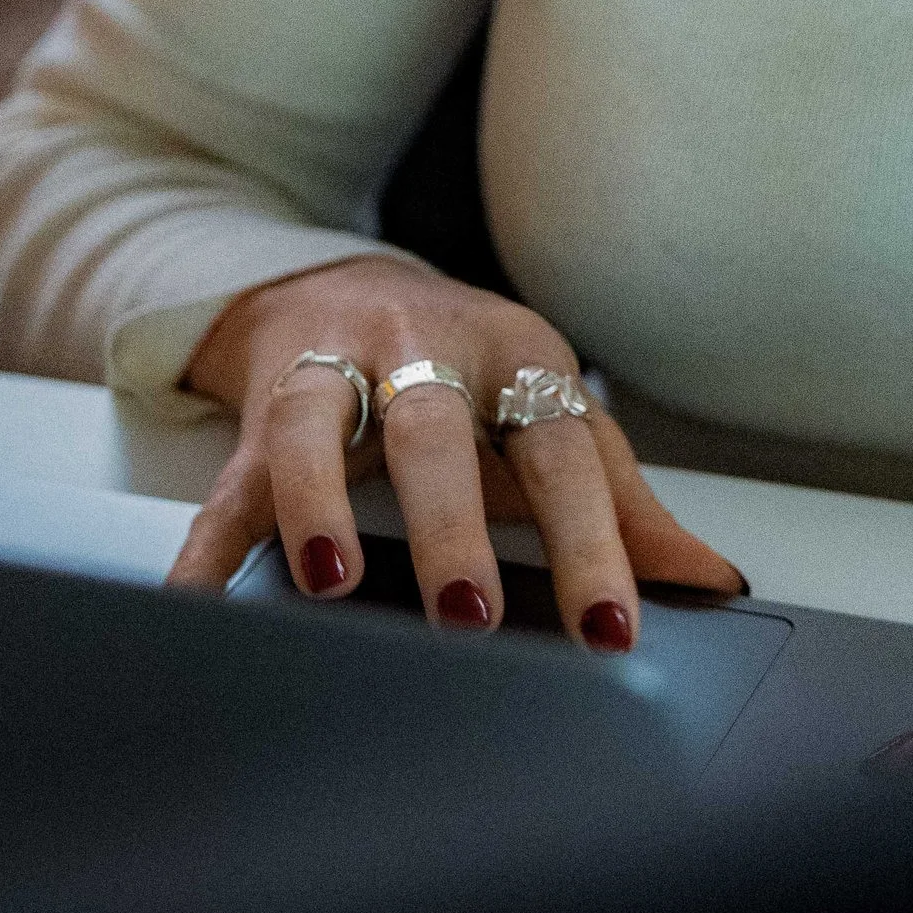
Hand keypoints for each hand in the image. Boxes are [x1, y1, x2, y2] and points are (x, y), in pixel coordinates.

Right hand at [165, 258, 745, 647]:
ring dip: (319, 500)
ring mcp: (334, 369)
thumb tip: (715, 585)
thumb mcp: (549, 420)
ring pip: (315, 422)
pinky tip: (197, 601)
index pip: (565, 449)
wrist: (340, 283)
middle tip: (467, 614)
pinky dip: (208, 543)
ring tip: (330, 581)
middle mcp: (424, 350)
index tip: (612, 629)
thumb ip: (624, 507)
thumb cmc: (468, 376)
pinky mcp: (261, 403)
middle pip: (435, 428)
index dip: (594, 541)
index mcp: (518, 360)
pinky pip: (230, 475)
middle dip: (450, 520)